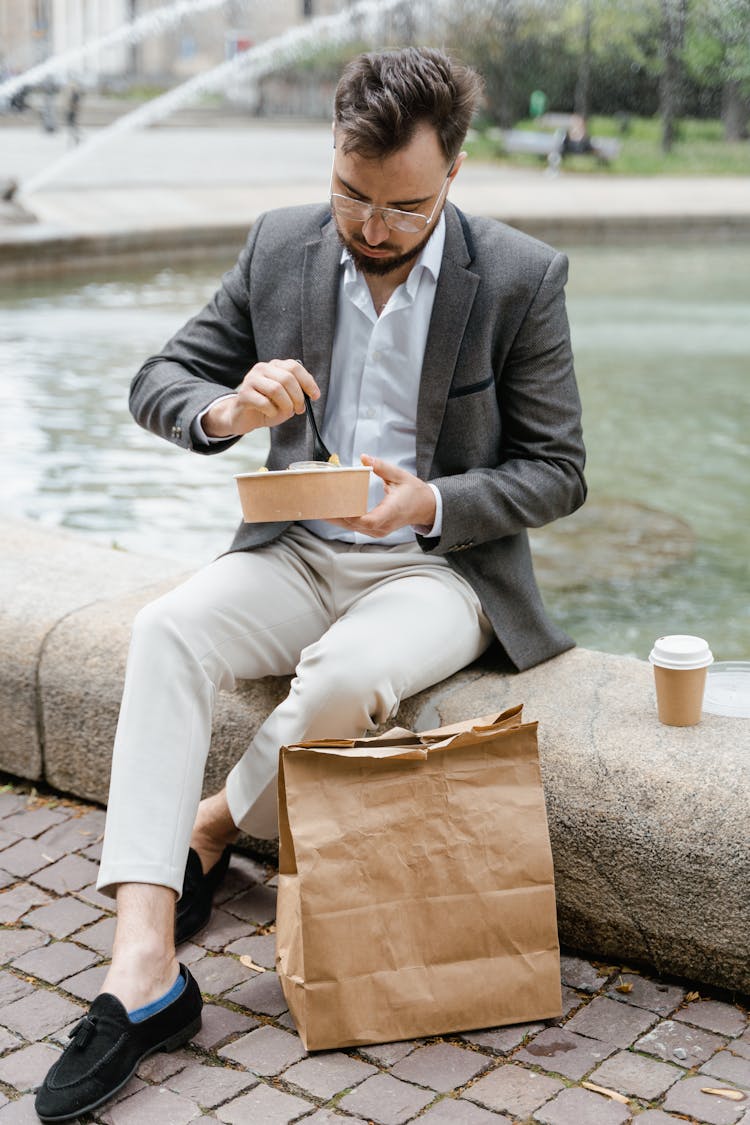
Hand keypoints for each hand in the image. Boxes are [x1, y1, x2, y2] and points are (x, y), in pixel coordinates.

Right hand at [203, 359, 318, 436]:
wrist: (244, 417)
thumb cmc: (267, 407)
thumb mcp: (287, 398)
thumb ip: (297, 392)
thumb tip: (310, 394)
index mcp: (274, 366)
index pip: (294, 367)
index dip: (308, 382)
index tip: (315, 396)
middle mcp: (262, 368)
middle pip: (287, 378)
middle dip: (298, 397)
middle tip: (300, 409)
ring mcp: (251, 380)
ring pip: (276, 389)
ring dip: (286, 405)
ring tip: (286, 412)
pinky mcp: (243, 394)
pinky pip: (264, 402)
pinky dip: (272, 411)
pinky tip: (271, 414)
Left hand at [328, 455, 436, 537]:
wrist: (425, 508)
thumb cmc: (414, 492)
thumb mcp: (400, 475)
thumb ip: (381, 467)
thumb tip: (364, 458)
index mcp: (391, 511)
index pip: (369, 520)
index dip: (352, 516)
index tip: (338, 507)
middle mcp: (384, 525)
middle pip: (355, 525)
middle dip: (336, 515)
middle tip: (320, 504)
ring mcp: (379, 531)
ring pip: (353, 528)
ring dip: (337, 518)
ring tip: (320, 508)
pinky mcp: (375, 531)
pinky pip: (356, 527)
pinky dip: (344, 520)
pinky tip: (332, 512)